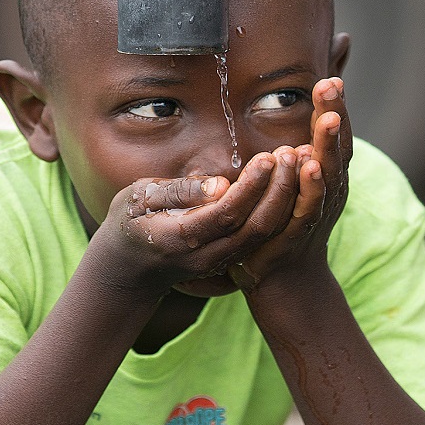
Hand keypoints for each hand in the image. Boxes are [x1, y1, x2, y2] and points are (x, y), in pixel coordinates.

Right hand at [93, 148, 302, 294]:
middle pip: (254, 227)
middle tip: (292, 154)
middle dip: (278, 191)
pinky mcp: (230, 260)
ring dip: (285, 200)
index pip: (227, 214)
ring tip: (297, 163)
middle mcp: (205, 256)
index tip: (268, 158)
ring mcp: (219, 263)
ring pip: (263, 236)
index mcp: (180, 238)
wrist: (127, 269)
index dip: (251, 187)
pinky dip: (281, 211)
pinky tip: (291, 182)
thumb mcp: (139, 199)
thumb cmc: (129, 223)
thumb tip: (220, 185)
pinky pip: (261, 238)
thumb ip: (178, 192)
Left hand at [230, 77, 351, 289]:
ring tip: (328, 118)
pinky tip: (308, 164)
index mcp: (326, 176)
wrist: (285, 285)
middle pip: (337, 148)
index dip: (335, 107)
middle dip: (335, 114)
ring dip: (328, 145)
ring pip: (329, 174)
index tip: (331, 76)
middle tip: (331, 84)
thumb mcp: (289, 186)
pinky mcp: (300, 234)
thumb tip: (291, 122)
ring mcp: (318, 213)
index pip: (334, 136)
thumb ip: (293, 152)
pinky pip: (309, 207)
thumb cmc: (284, 228)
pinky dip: (311, 185)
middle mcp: (329, 191)